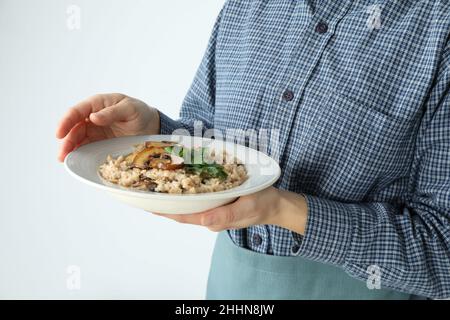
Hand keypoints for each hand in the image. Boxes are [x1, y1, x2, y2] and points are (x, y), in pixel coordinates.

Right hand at [56, 93, 159, 161]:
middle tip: (62, 153)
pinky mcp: (100, 141)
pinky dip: (80, 152)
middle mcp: (93, 116)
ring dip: (70, 148)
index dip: (66, 121)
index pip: (77, 111)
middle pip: (74, 127)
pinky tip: (76, 160)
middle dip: (66, 140)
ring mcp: (95, 129)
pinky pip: (87, 146)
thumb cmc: (140, 112)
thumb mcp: (129, 109)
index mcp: (97, 104)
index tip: (59, 134)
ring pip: (78, 138)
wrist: (151, 125)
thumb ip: (112, 112)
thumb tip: (93, 117)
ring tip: (64, 159)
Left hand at [154, 187, 307, 234]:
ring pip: (188, 201)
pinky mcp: (218, 197)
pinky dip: (187, 186)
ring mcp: (213, 205)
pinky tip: (180, 177)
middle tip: (144, 188)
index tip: (146, 203)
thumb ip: (224, 216)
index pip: (182, 215)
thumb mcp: (246, 209)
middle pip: (181, 208)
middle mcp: (209, 213)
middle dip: (163, 200)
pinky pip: (199, 193)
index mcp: (212, 218)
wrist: (275, 203)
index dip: (163, 210)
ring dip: (172, 193)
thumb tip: (202, 220)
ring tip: (156, 181)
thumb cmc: (261, 205)